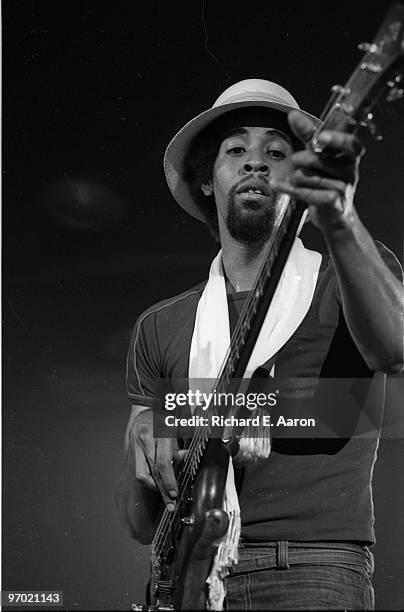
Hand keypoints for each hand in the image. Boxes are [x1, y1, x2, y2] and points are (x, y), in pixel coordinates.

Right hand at [129, 409, 185, 510]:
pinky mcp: (130, 451)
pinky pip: (138, 470)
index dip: (168, 480)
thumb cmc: (163, 418)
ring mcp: (135, 445)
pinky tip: (156, 483)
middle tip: (171, 502)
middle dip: (162, 490)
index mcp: (158, 433)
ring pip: (141, 474)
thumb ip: (178, 448)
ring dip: (153, 487)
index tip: (174, 493)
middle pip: (151, 472)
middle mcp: (144, 440)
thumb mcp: (175, 430)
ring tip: (164, 494)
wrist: (145, 408)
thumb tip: (183, 460)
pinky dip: (148, 479)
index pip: (162, 463)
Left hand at [270, 110, 364, 229]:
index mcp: (349, 156)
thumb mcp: (318, 155)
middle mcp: (350, 171)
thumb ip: (308, 135)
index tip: (320, 137)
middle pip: (322, 160)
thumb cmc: (325, 180)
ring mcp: (344, 188)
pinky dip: (292, 190)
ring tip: (295, 179)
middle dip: (304, 160)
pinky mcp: (335, 203)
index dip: (337, 139)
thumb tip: (293, 115)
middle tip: (294, 159)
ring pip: (312, 178)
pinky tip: (280, 186)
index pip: (351, 143)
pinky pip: (309, 194)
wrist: (333, 214)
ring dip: (297, 178)